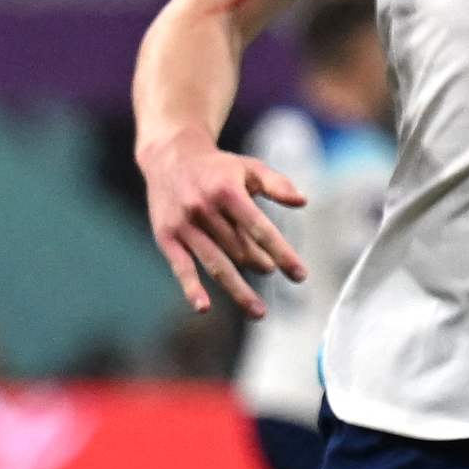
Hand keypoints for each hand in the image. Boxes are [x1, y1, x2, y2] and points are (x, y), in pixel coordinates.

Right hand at [139, 125, 302, 319]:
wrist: (169, 157)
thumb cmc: (217, 167)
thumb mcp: (248, 167)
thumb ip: (276, 184)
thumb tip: (302, 202)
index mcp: (226, 190)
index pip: (259, 228)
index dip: (282, 253)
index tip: (300, 275)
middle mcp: (203, 208)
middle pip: (239, 249)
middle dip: (261, 264)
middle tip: (271, 270)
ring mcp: (184, 225)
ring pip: (216, 263)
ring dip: (238, 289)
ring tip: (259, 311)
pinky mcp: (166, 237)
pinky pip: (181, 267)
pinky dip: (191, 288)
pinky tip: (203, 307)